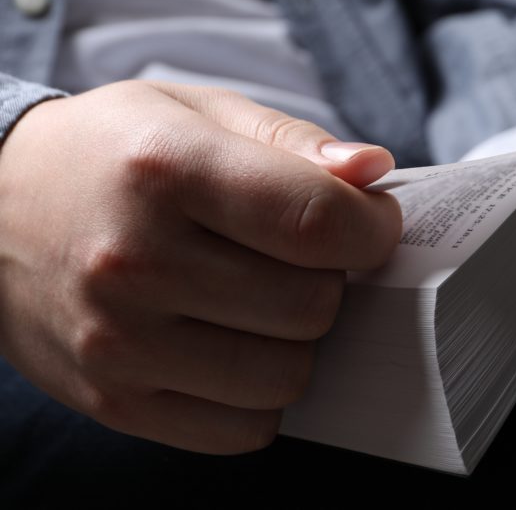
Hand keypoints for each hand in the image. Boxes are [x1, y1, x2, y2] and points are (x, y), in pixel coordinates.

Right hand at [0, 81, 401, 453]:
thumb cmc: (114, 153)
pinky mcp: (115, 401)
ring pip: (288, 375)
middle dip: (333, 278)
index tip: (370, 220)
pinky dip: (261, 392)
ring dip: (299, 339)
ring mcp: (120, 343)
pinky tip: (237, 343)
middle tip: (301, 256)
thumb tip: (374, 173)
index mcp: (166, 171)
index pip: (317, 222)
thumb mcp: (197, 112)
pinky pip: (246, 428)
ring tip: (264, 298)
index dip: (373, 226)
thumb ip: (294, 141)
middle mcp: (135, 262)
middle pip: (313, 304)